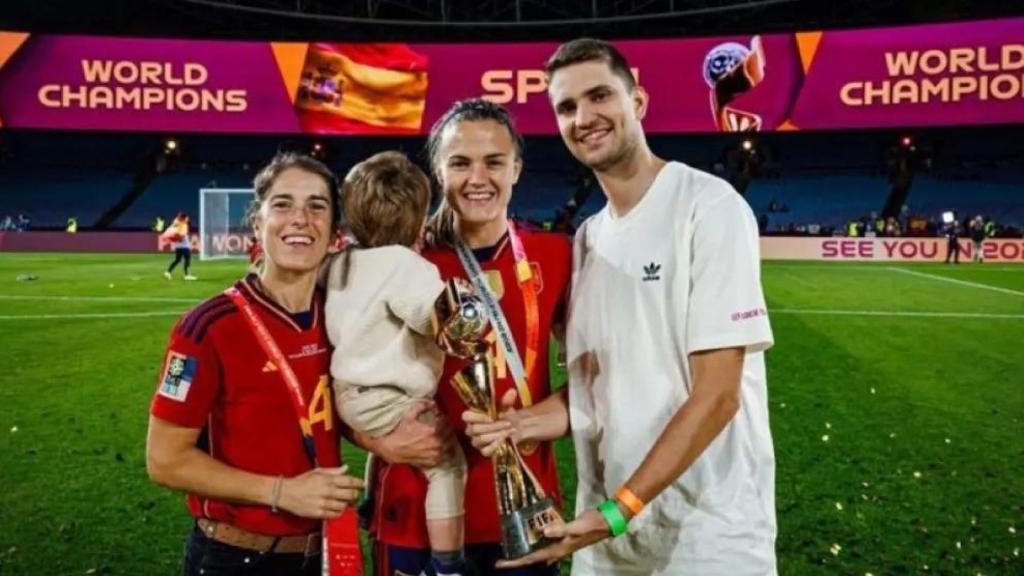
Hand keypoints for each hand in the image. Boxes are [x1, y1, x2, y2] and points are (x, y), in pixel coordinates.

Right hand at [278, 466, 363, 519]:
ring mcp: (324, 503)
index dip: (359, 483)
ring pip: (344, 506)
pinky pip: (335, 514)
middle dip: (355, 495)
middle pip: (351, 495)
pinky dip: (339, 512)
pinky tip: (337, 508)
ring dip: (347, 504)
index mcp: (328, 479)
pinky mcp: (319, 513)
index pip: (350, 481)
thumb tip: (346, 468)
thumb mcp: (317, 471)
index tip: (362, 484)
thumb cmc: (302, 481)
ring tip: (344, 502)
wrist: (286, 493)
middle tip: (354, 494)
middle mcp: (328, 491)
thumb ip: (334, 471)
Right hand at [370, 401, 453, 466]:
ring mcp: (436, 453)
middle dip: (448, 427)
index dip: (443, 418)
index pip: (446, 422)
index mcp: (433, 430)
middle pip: (450, 433)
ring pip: (450, 445)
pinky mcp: (433, 461)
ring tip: (443, 435)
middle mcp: (436, 443)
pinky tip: (441, 446)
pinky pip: (446, 456)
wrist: (392, 449)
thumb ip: (422, 406)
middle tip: (443, 425)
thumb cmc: (401, 432)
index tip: (440, 417)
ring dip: (449, 438)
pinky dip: (446, 450)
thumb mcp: (410, 416)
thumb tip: (433, 402)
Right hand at [463, 389, 521, 456]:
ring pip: (480, 440)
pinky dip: (496, 445)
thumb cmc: (505, 415)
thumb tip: (512, 391)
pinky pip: (485, 451)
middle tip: (508, 423)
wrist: (515, 428)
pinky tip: (505, 439)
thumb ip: (506, 401)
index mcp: (473, 416)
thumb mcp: (505, 407)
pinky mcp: (484, 451)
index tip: (492, 417)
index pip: (465, 416)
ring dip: (497, 434)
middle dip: (493, 426)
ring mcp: (476, 441)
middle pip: (474, 429)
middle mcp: (472, 429)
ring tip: (510, 429)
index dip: (477, 417)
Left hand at [496, 509, 610, 567]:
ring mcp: (559, 544)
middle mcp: (556, 549)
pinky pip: (545, 541)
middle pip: (532, 558)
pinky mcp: (562, 536)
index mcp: (557, 550)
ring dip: (525, 550)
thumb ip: (560, 529)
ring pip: (538, 551)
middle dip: (517, 559)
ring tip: (511, 547)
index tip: (500, 564)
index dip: (516, 562)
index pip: (532, 559)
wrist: (605, 522)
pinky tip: (531, 534)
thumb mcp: (576, 527)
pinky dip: (536, 539)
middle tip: (501, 559)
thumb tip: (543, 531)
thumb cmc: (591, 525)